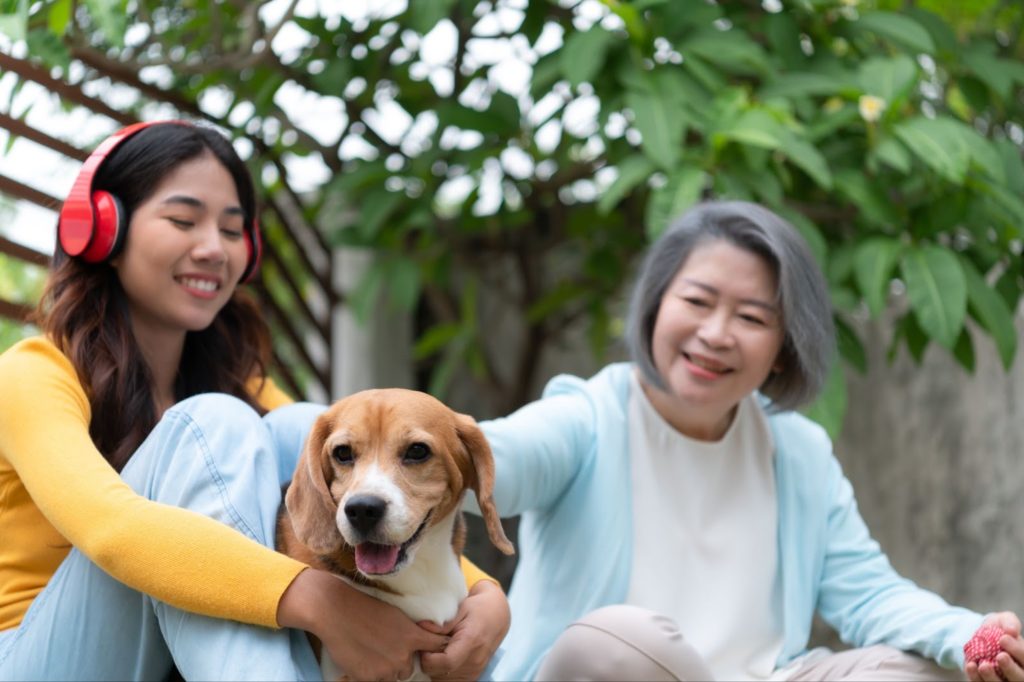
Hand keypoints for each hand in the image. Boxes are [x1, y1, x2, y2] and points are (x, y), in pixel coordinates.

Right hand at [278, 568, 448, 680]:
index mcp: (413, 637)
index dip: (433, 648)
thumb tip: (420, 642)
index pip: (438, 647)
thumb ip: (410, 632)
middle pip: (410, 668)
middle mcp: (402, 657)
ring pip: (392, 677)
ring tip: (372, 653)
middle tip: (386, 649)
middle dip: (401, 662)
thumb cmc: (365, 608)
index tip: (427, 647)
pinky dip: (369, 674)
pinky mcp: (367, 678)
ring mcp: (385, 670)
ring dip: (386, 670)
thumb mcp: (396, 615)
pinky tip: (361, 658)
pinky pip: (375, 681)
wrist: (336, 612)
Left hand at [419, 580, 510, 680]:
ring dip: (434, 668)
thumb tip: (421, 626)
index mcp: (471, 641)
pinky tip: (442, 657)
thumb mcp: (461, 608)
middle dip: (428, 662)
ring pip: (441, 679)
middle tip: (428, 646)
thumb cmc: (477, 610)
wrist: (496, 618)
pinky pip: (448, 681)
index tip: (424, 647)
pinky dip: (441, 672)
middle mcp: (475, 660)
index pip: (447, 662)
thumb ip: (442, 621)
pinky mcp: (472, 676)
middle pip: (440, 673)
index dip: (429, 658)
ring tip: (436, 650)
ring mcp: (474, 671)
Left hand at [966, 612, 1023, 681]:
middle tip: (1000, 656)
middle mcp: (1018, 673)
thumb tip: (1011, 630)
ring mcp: (1003, 680)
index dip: (1018, 650)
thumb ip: (1009, 622)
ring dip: (992, 678)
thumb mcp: (1003, 620)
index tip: (1003, 638)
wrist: (979, 636)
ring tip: (983, 665)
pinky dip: (976, 678)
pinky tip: (970, 666)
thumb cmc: (997, 629)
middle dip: (1010, 668)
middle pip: (1020, 678)